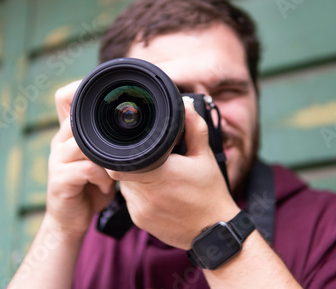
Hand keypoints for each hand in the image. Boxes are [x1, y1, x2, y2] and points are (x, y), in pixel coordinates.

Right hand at [46, 81, 115, 238]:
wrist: (71, 220)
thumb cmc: (91, 186)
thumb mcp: (101, 158)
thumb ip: (109, 140)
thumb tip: (141, 122)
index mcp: (70, 132)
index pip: (66, 96)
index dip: (82, 89)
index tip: (114, 100)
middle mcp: (60, 141)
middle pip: (80, 118)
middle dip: (107, 132)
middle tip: (124, 147)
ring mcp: (56, 159)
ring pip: (85, 143)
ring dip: (107, 159)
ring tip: (115, 172)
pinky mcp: (59, 180)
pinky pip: (86, 168)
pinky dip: (102, 176)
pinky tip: (106, 186)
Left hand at [109, 98, 239, 249]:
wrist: (214, 232)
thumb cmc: (210, 194)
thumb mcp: (205, 157)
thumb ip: (194, 128)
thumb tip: (186, 104)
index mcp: (158, 174)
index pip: (121, 159)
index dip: (124, 150)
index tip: (136, 144)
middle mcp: (143, 194)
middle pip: (122, 169)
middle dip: (134, 161)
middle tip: (152, 157)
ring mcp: (139, 210)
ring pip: (125, 185)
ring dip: (136, 177)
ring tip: (157, 175)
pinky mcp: (139, 221)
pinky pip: (132, 201)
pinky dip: (140, 193)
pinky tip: (159, 193)